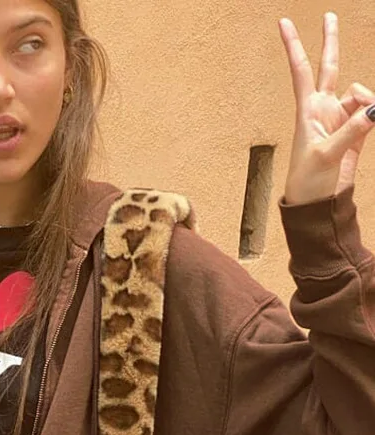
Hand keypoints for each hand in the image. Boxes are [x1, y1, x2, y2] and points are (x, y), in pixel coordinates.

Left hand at [279, 12, 374, 204]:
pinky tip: (374, 122)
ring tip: (367, 123)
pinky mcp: (356, 131)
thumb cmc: (308, 181)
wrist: (317, 203)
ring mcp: (341, 118)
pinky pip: (372, 113)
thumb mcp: (326, 155)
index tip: (283, 23)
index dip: (295, 46)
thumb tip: (374, 110)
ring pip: (363, 95)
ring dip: (369, 104)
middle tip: (330, 16)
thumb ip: (352, 130)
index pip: (301, 71)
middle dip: (331, 42)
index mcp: (308, 110)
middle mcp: (323, 109)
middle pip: (330, 68)